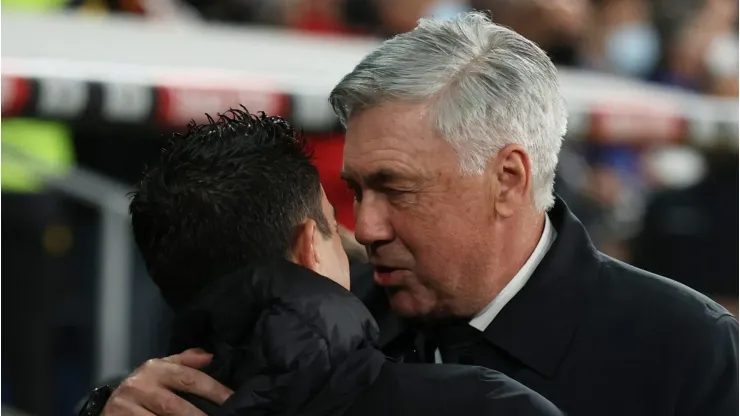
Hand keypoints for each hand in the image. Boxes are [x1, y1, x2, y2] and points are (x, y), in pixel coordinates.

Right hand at [101, 348, 232, 415]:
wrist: (109, 406)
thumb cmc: (143, 387)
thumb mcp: (161, 369)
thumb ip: (185, 362)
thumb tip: (210, 356)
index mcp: (154, 368)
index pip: (189, 378)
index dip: (213, 390)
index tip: (232, 400)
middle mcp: (140, 385)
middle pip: (176, 407)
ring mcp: (126, 407)